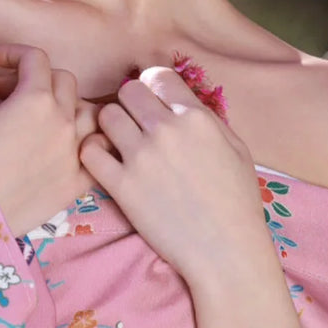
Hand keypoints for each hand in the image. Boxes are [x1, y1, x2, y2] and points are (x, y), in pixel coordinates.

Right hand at [0, 44, 109, 237]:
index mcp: (35, 99)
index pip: (35, 60)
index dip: (14, 54)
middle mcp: (62, 121)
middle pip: (64, 82)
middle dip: (38, 79)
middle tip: (11, 93)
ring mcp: (74, 152)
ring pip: (89, 114)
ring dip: (69, 107)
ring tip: (46, 116)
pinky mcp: (77, 182)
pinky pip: (96, 154)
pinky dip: (88, 144)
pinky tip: (70, 146)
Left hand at [78, 65, 269, 283]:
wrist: (226, 251)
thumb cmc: (237, 202)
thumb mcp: (236, 148)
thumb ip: (207, 119)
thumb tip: (180, 101)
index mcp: (196, 118)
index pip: (157, 76)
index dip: (152, 87)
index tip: (153, 103)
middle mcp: (166, 131)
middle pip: (127, 91)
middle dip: (130, 104)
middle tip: (135, 124)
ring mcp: (141, 158)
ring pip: (105, 116)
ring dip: (110, 126)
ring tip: (120, 143)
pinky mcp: (122, 187)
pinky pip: (90, 151)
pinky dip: (94, 152)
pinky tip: (107, 162)